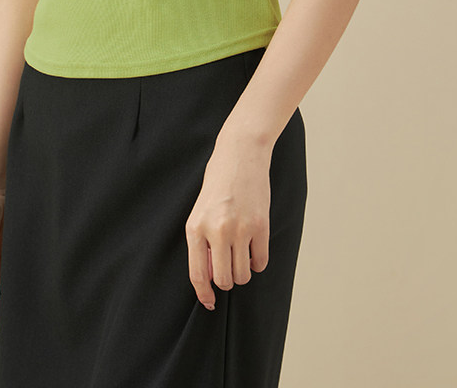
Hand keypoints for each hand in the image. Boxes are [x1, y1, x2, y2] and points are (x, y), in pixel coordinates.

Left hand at [185, 136, 272, 309]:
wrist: (241, 154)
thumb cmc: (218, 182)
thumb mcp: (200, 210)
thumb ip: (203, 241)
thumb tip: (211, 274)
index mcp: (196, 227)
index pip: (198, 273)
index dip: (204, 293)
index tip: (210, 302)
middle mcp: (217, 231)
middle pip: (224, 279)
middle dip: (227, 280)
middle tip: (228, 266)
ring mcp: (240, 229)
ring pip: (243, 274)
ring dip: (242, 271)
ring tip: (240, 253)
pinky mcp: (261, 226)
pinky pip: (260, 261)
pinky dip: (257, 261)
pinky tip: (253, 247)